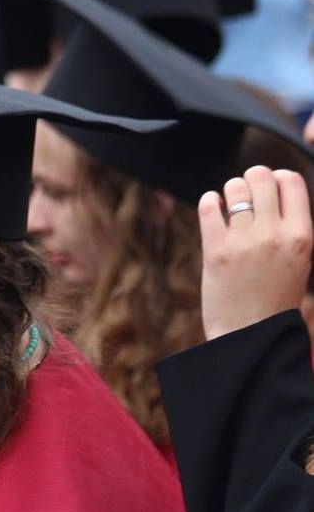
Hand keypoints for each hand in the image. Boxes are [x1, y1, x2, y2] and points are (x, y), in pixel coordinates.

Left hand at [200, 166, 312, 340]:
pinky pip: (209, 207)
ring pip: (234, 189)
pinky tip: (212, 206)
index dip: (278, 177)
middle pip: (262, 177)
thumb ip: (289, 229)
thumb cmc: (274, 299)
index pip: (292, 181)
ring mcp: (244, 241)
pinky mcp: (215, 251)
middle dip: (251, 178)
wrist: (251, 334)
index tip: (269, 184)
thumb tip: (276, 193)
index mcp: (302, 235)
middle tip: (245, 190)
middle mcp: (274, 234)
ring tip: (229, 202)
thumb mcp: (299, 261)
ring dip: (230, 190)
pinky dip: (209, 201)